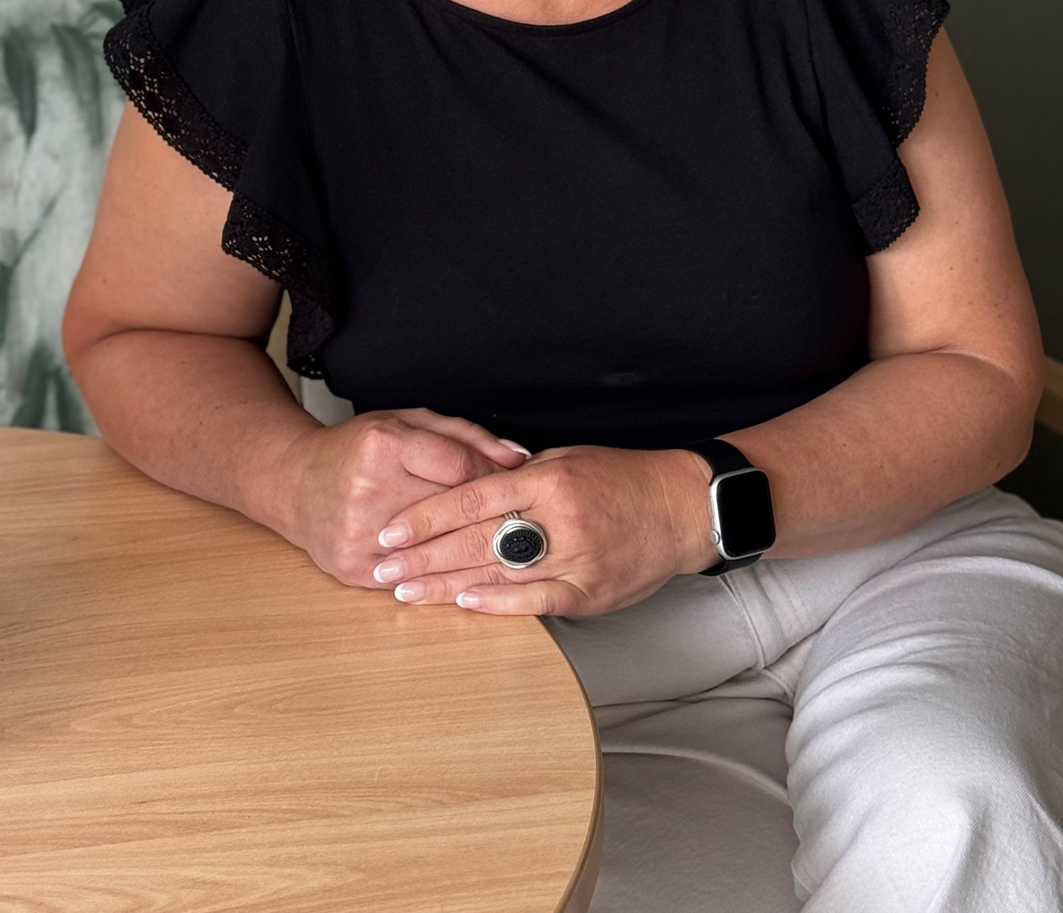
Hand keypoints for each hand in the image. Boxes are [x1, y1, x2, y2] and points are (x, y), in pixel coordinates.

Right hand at [273, 409, 529, 588]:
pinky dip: (440, 570)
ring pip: (439, 550)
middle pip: (453, 511)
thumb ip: (465, 435)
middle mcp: (368, 491)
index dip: (495, 477)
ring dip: (469, 547)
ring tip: (489, 539)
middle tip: (512, 514)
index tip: (510, 483)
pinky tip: (455, 563)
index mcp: (382, 446)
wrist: (294, 483)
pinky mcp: (355, 569)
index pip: (460, 468)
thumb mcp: (406, 422)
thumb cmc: (356, 449)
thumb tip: (518, 456)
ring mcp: (360, 536)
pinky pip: (416, 575)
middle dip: (489, 514)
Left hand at [369, 445, 715, 616]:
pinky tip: (463, 605)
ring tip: (405, 591)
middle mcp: (558, 519)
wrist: (681, 509)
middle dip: (423, 556)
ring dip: (446, 586)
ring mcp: (575, 559)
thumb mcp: (566, 458)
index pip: (472, 496)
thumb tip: (468, 485)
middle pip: (475, 540)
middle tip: (381, 568)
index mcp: (547, 479)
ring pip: (498, 574)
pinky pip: (535, 600)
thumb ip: (518, 475)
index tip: (391, 530)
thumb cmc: (620, 477)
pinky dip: (497, 604)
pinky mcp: (590, 592)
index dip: (427, 516)